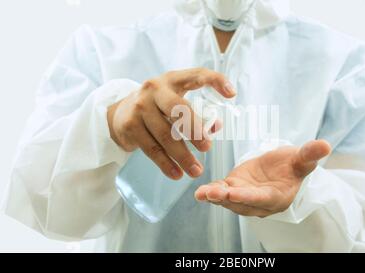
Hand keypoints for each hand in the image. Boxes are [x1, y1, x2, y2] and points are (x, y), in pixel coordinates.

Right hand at [107, 68, 235, 179]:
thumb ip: (196, 113)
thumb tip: (216, 128)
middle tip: (207, 147)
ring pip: (165, 134)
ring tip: (196, 171)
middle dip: (194, 130)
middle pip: (178, 109)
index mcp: (173, 80)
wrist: (120, 114)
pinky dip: (165, 164)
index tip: (232, 94)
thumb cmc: (158, 108)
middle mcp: (155, 89)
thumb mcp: (175, 103)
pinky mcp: (130, 125)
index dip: (215, 81)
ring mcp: (140, 106)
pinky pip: (151, 148)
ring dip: (182, 156)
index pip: (197, 74)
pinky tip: (176, 174)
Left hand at [194, 140, 330, 216]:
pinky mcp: (233, 189)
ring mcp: (244, 197)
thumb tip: (326, 145)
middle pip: (241, 203)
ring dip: (215, 197)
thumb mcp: (301, 159)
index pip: (261, 198)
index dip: (248, 196)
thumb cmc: (292, 166)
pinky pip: (221, 193)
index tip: (234, 192)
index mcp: (276, 197)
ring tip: (202, 193)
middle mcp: (259, 203)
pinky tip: (200, 191)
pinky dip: (210, 193)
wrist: (280, 170)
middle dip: (226, 199)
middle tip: (213, 193)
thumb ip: (310, 155)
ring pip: (228, 200)